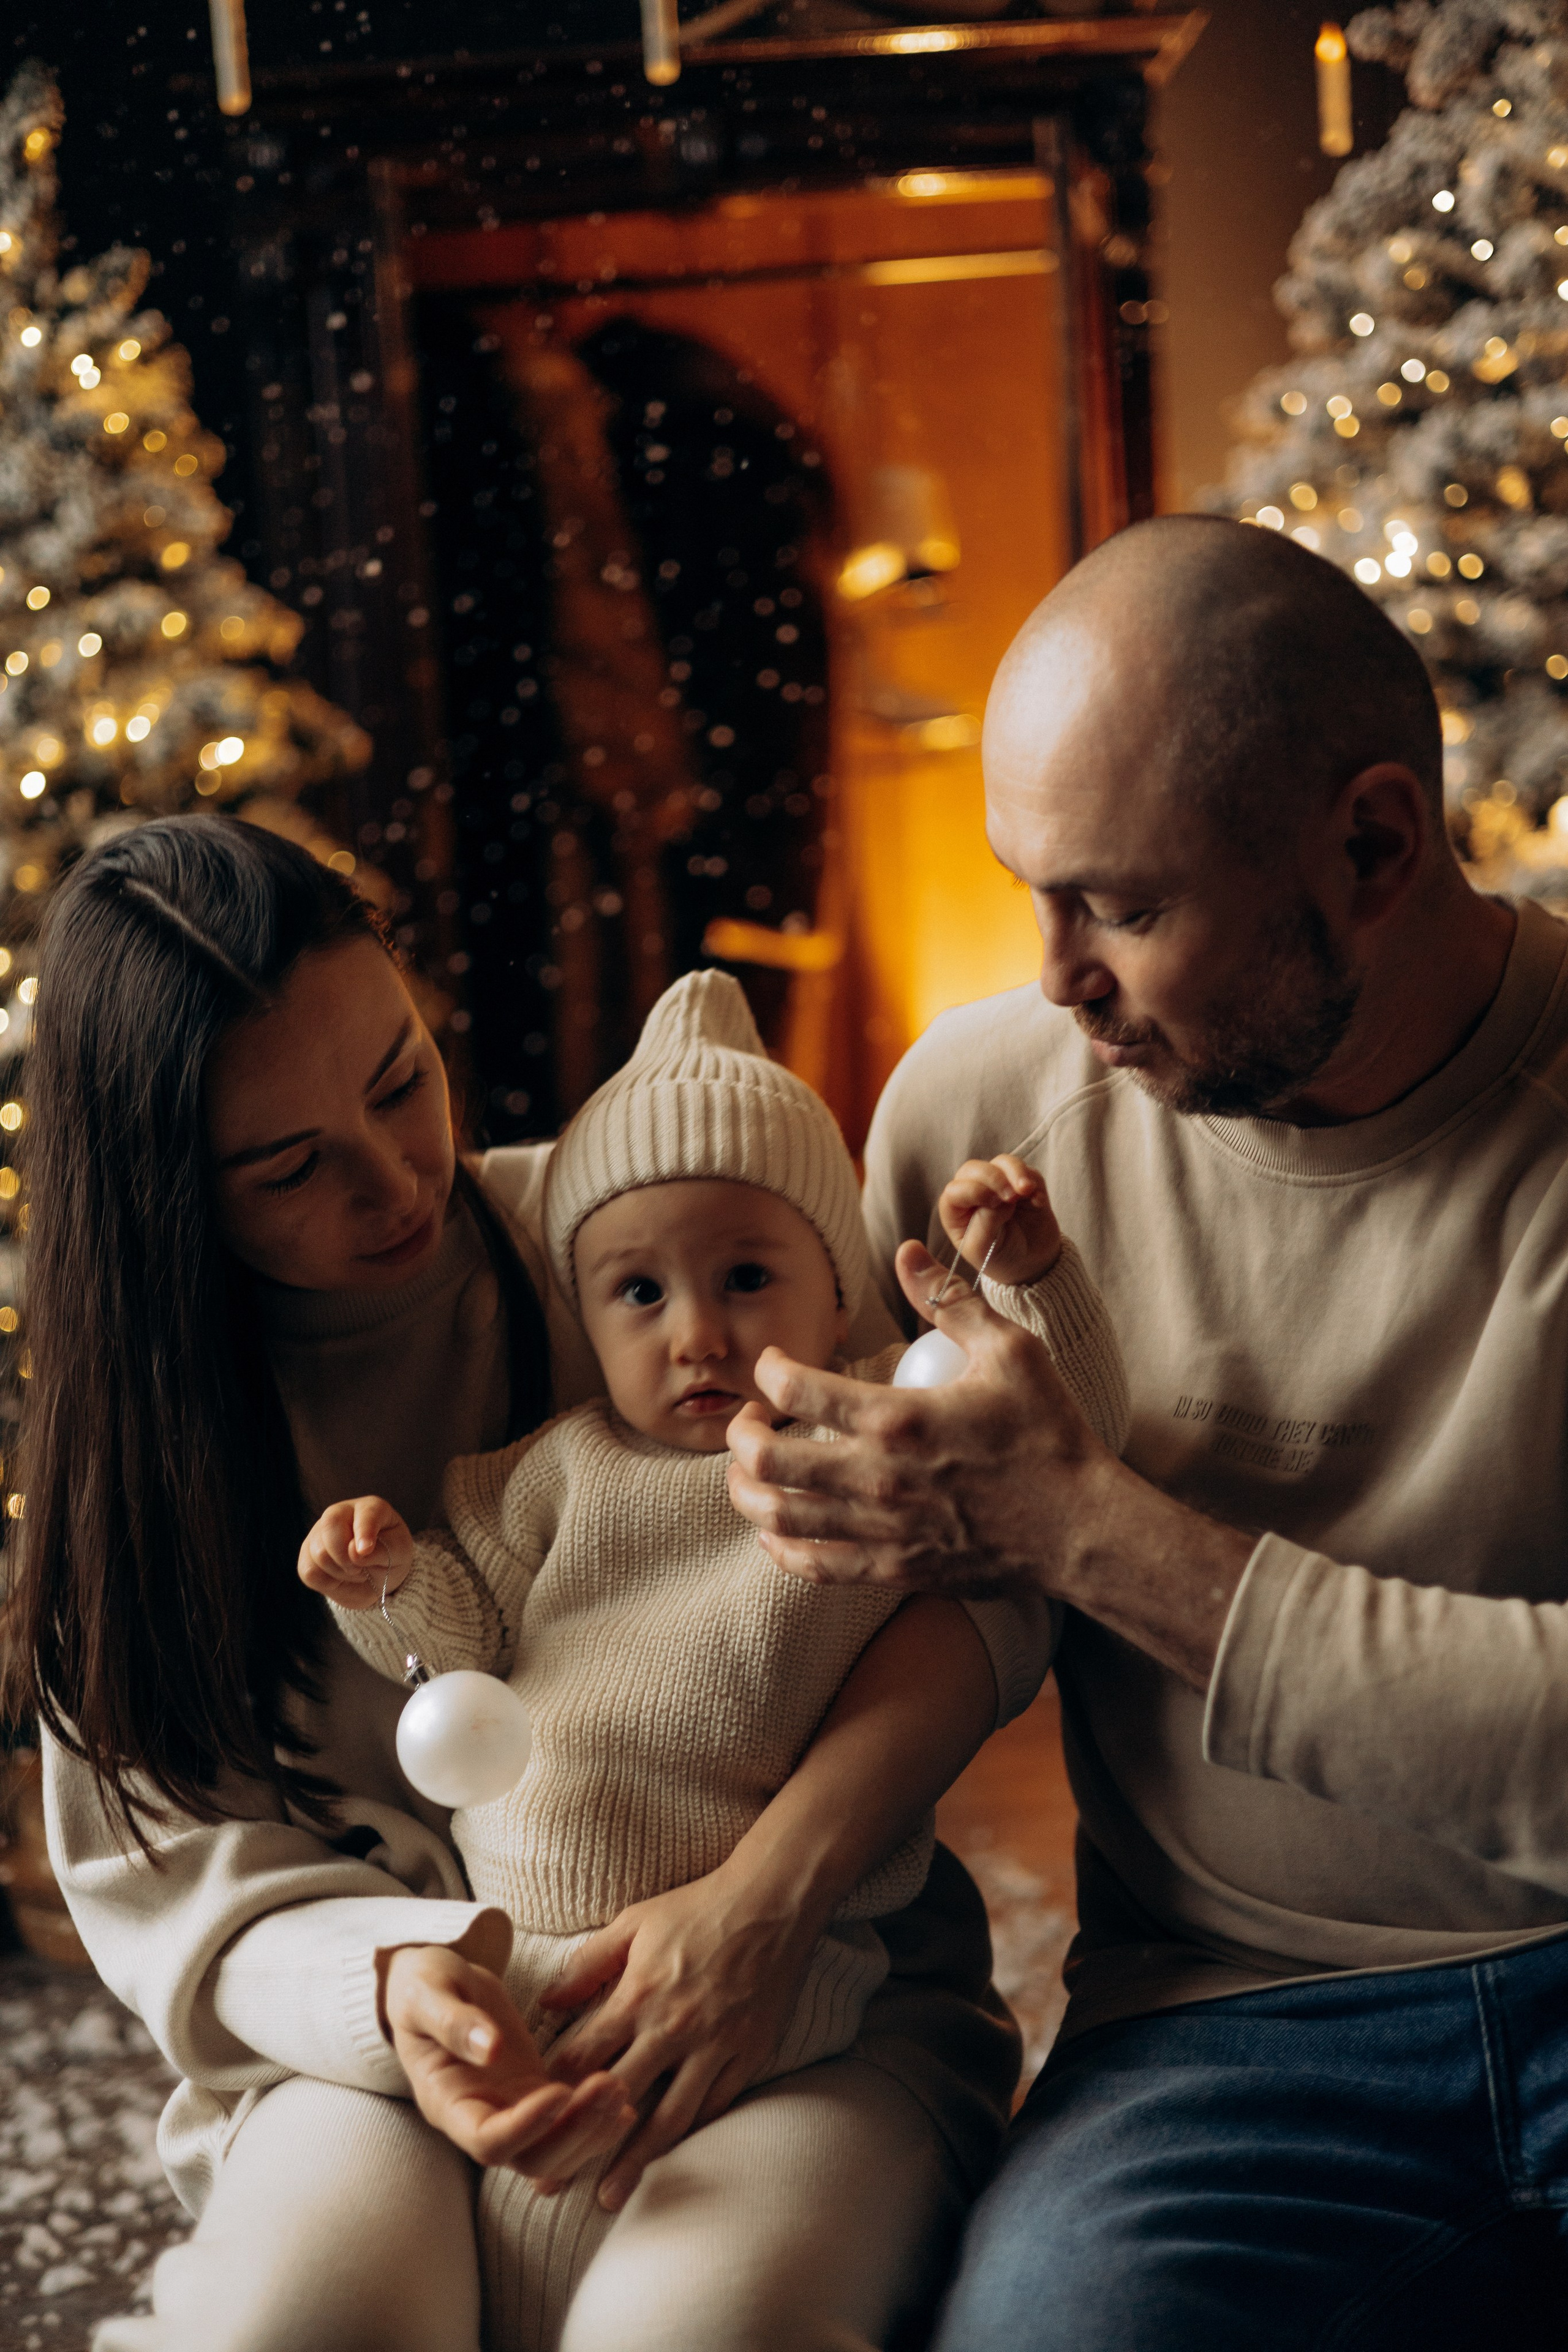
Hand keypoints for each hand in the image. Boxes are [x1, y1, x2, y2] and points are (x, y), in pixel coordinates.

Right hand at [299, 1495, 414, 1608]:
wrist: (376, 1579)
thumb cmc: (391, 1558)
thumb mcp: (399, 1554)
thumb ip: (382, 1550)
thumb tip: (354, 1552)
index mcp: (370, 1507)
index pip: (364, 1513)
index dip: (364, 1532)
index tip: (365, 1550)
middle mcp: (340, 1513)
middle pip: (331, 1525)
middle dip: (347, 1555)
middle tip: (361, 1568)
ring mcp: (319, 1532)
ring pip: (320, 1552)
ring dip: (342, 1572)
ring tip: (356, 1572)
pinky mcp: (307, 1555)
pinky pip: (310, 1572)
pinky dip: (329, 1583)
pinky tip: (340, 1577)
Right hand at [383, 1944, 635, 2179]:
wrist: (432, 1984)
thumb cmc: (421, 1987)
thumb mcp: (427, 1993)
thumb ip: (454, 2022)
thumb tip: (490, 2049)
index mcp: (446, 2104)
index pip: (488, 2141)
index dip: (526, 2127)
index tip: (559, 2092)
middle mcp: (479, 2119)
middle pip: (530, 2158)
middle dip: (574, 2133)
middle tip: (609, 2088)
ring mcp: (509, 2110)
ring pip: (554, 2150)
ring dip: (592, 2129)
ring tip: (621, 2089)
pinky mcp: (531, 2094)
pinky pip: (566, 2124)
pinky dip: (596, 2120)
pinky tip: (624, 2101)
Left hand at [537, 1865, 820, 2211]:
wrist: (773, 1903)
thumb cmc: (698, 1908)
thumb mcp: (633, 1922)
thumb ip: (587, 1965)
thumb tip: (545, 2003)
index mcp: (637, 1995)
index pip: (582, 2057)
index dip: (552, 2092)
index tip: (528, 2121)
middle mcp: (672, 2029)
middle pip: (616, 2100)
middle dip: (578, 2142)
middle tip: (548, 2182)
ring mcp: (713, 2047)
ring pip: (667, 2118)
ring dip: (634, 2160)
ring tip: (607, 2197)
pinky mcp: (746, 2056)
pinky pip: (713, 2106)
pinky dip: (688, 2135)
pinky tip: (668, 2159)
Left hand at [726, 1237, 1103, 1592]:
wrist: (1081, 1529)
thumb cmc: (1049, 1434)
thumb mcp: (1010, 1351)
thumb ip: (950, 1301)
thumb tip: (906, 1253)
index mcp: (899, 1418)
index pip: (797, 1389)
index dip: (770, 1369)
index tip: (774, 1364)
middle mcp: (878, 1478)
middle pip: (768, 1459)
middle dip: (741, 1434)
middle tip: (749, 1420)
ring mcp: (883, 1530)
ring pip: (779, 1517)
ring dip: (747, 1492)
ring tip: (747, 1472)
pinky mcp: (895, 1570)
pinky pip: (814, 1567)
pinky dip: (781, 1548)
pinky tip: (777, 1529)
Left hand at [939, 1153, 1061, 1287]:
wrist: (1030, 1263)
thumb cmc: (998, 1257)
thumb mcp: (983, 1249)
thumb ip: (986, 1222)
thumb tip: (1000, 1198)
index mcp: (956, 1210)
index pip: (956, 1189)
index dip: (974, 1191)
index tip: (994, 1203)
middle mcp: (974, 1192)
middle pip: (975, 1169)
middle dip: (994, 1178)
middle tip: (1012, 1197)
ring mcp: (999, 1185)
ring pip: (1002, 1163)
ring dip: (1016, 1172)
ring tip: (1027, 1190)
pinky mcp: (1023, 1184)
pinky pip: (1028, 1171)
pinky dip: (1034, 1181)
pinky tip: (1038, 1202)